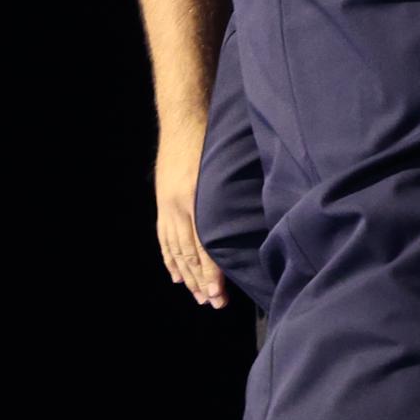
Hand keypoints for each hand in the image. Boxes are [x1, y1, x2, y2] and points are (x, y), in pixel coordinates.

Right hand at [154, 125, 227, 309]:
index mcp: (197, 197)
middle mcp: (179, 204)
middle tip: (214, 303)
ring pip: (175, 249)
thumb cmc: (215, 136)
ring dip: (187, 276)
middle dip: (201, 281)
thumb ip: (238, 193)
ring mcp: (168, 204)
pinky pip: (164, 237)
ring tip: (199, 296)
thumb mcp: (231, 164)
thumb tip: (255, 220)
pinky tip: (176, 275)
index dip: (211, 272)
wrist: (186, 115)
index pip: (204, 245)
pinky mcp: (164, 202)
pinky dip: (170, 259)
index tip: (220, 293)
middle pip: (189, 253)